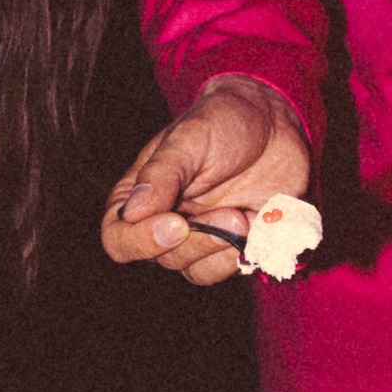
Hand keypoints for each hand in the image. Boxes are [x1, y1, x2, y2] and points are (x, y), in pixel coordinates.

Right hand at [103, 75, 311, 285]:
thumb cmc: (225, 121)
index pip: (118, 236)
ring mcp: (196, 236)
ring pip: (194, 270)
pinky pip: (227, 268)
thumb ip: (162, 173)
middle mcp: (161, 220)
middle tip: (232, 214)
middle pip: (161, 258)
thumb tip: (133, 212)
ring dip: (222, 248)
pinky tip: (259, 222)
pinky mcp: (229, 244)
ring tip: (245, 216)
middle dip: (197, 241)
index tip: (177, 224)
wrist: (274, 124)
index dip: (141, 241)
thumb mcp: (190, 137)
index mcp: (138, 193)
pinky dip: (245, 252)